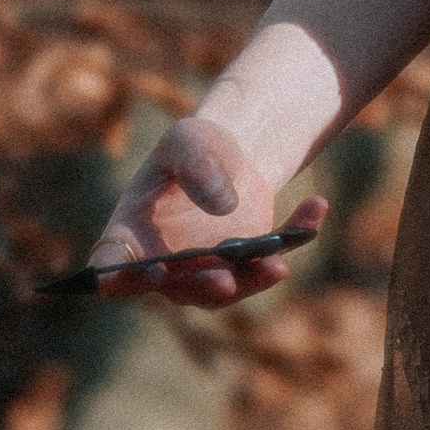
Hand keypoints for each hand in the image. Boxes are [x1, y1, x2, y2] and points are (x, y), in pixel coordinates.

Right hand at [88, 115, 323, 308]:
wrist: (232, 152)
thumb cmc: (195, 146)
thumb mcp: (189, 139)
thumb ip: (196, 164)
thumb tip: (222, 206)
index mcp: (134, 230)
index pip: (114, 264)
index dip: (118, 278)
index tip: (137, 276)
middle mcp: (168, 261)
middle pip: (176, 289)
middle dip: (199, 288)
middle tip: (222, 281)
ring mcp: (210, 269)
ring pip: (227, 290)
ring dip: (252, 282)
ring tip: (279, 264)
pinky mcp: (250, 265)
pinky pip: (273, 259)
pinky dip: (296, 235)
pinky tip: (316, 204)